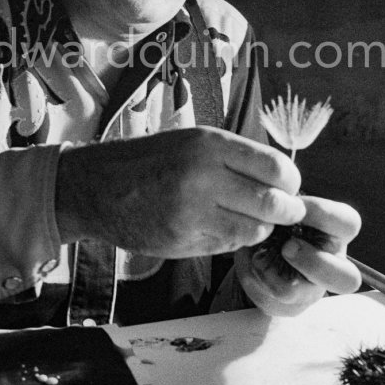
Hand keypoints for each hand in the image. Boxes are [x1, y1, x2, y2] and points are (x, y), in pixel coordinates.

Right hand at [55, 126, 305, 256]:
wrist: (94, 186)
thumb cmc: (148, 160)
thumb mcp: (190, 140)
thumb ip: (234, 157)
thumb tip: (283, 179)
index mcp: (208, 144)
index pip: (276, 167)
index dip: (290, 181)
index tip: (288, 186)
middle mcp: (202, 176)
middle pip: (273, 203)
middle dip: (285, 210)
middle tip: (283, 210)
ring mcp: (191, 213)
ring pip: (255, 229)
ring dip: (260, 227)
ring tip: (248, 218)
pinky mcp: (182, 242)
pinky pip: (228, 245)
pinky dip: (233, 239)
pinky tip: (220, 227)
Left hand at [233, 195, 361, 315]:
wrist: (256, 249)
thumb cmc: (276, 222)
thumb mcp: (282, 207)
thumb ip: (286, 203)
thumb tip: (279, 195)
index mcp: (334, 233)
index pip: (348, 224)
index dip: (323, 213)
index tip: (294, 205)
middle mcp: (331, 264)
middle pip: (347, 278)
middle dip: (314, 263)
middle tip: (287, 247)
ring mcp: (312, 288)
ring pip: (302, 293)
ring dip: (273, 273)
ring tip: (259, 257)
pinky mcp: (289, 304)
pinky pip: (274, 297)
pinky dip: (256, 277)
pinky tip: (252, 264)